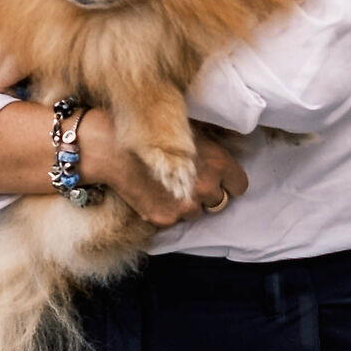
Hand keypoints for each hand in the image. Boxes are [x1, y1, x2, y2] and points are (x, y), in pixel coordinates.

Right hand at [78, 116, 246, 227]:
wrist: (111, 148)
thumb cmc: (151, 133)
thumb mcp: (189, 129)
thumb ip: (214, 143)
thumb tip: (234, 142)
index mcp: (218, 163)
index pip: (239, 186)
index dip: (228, 181)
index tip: (217, 178)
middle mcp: (205, 188)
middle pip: (220, 202)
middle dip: (207, 193)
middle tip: (189, 181)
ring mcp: (185, 208)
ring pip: (196, 214)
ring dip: (188, 204)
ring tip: (169, 187)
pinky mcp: (164, 220)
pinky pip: (174, 221)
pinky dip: (167, 211)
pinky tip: (154, 194)